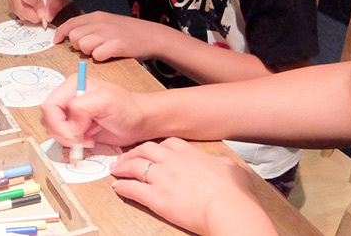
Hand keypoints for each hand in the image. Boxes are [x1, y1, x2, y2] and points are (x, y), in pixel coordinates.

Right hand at [6, 0, 63, 24]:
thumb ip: (54, 2)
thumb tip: (48, 17)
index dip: (38, 6)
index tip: (46, 9)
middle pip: (21, 8)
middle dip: (35, 15)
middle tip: (45, 14)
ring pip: (20, 14)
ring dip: (32, 17)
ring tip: (41, 10)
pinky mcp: (10, 4)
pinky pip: (19, 16)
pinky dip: (28, 17)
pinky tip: (35, 10)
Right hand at [41, 74, 149, 147]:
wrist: (139, 122)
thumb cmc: (127, 108)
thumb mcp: (106, 100)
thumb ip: (82, 107)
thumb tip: (71, 125)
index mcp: (72, 85)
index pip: (49, 106)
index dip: (57, 123)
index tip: (74, 135)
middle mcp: (68, 97)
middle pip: (48, 119)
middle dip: (61, 133)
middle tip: (80, 140)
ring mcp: (71, 113)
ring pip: (52, 130)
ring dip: (67, 139)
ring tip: (87, 139)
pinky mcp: (75, 127)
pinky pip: (62, 138)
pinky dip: (72, 144)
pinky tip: (88, 141)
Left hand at [53, 11, 166, 60]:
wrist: (152, 35)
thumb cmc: (128, 32)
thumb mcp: (107, 22)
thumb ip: (90, 27)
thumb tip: (71, 37)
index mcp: (96, 16)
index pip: (70, 23)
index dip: (60, 34)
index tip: (56, 41)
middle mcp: (100, 23)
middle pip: (74, 36)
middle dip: (78, 45)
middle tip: (90, 48)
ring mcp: (108, 33)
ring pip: (83, 46)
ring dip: (89, 52)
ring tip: (101, 51)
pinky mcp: (116, 45)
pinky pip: (97, 55)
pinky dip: (101, 58)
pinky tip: (109, 55)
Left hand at [110, 138, 276, 235]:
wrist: (227, 207)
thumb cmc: (234, 192)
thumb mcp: (231, 168)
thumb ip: (219, 163)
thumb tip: (220, 163)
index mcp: (190, 153)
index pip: (168, 143)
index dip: (157, 147)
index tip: (152, 150)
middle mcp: (172, 161)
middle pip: (146, 150)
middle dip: (134, 152)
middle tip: (126, 156)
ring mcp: (162, 178)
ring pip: (135, 166)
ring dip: (123, 167)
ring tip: (116, 169)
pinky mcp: (156, 197)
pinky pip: (133, 189)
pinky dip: (123, 187)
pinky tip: (117, 188)